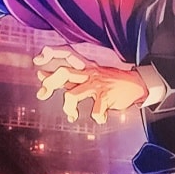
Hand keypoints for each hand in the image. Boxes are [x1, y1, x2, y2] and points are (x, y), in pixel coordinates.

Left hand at [34, 47, 150, 124]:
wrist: (136, 84)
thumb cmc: (111, 81)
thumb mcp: (89, 75)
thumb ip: (68, 77)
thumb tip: (42, 74)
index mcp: (84, 67)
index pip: (64, 55)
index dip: (49, 55)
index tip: (38, 72)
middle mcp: (88, 74)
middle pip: (63, 73)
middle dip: (50, 83)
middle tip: (42, 94)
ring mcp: (97, 86)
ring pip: (73, 96)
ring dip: (69, 108)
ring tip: (72, 116)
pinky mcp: (107, 97)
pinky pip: (96, 111)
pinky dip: (97, 117)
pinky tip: (100, 118)